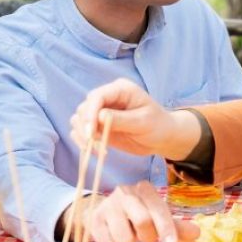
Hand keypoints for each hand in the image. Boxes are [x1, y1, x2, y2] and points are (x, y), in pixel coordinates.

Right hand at [62, 181, 200, 241]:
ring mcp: (108, 204)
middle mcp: (125, 192)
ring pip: (124, 237)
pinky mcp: (94, 219)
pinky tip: (114, 236)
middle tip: (146, 237)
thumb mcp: (159, 219)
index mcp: (146, 189)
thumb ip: (178, 227)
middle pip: (142, 221)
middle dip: (147, 237)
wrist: (105, 213)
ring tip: (129, 234)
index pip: (159, 211)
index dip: (167, 229)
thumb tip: (197, 233)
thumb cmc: (139, 215)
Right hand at [70, 78, 199, 159]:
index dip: (90, 113)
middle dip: (85, 126)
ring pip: (79, 119)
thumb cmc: (158, 125)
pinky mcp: (98, 126)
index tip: (90, 132)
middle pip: (84, 107)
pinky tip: (96, 151)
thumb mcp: (143, 122)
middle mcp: (108, 98)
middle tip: (93, 144)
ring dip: (82, 135)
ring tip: (98, 150)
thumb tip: (98, 117)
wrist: (162, 137)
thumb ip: (121, 119)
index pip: (97, 96)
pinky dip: (83, 141)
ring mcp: (101, 112)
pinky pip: (81, 131)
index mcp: (120, 89)